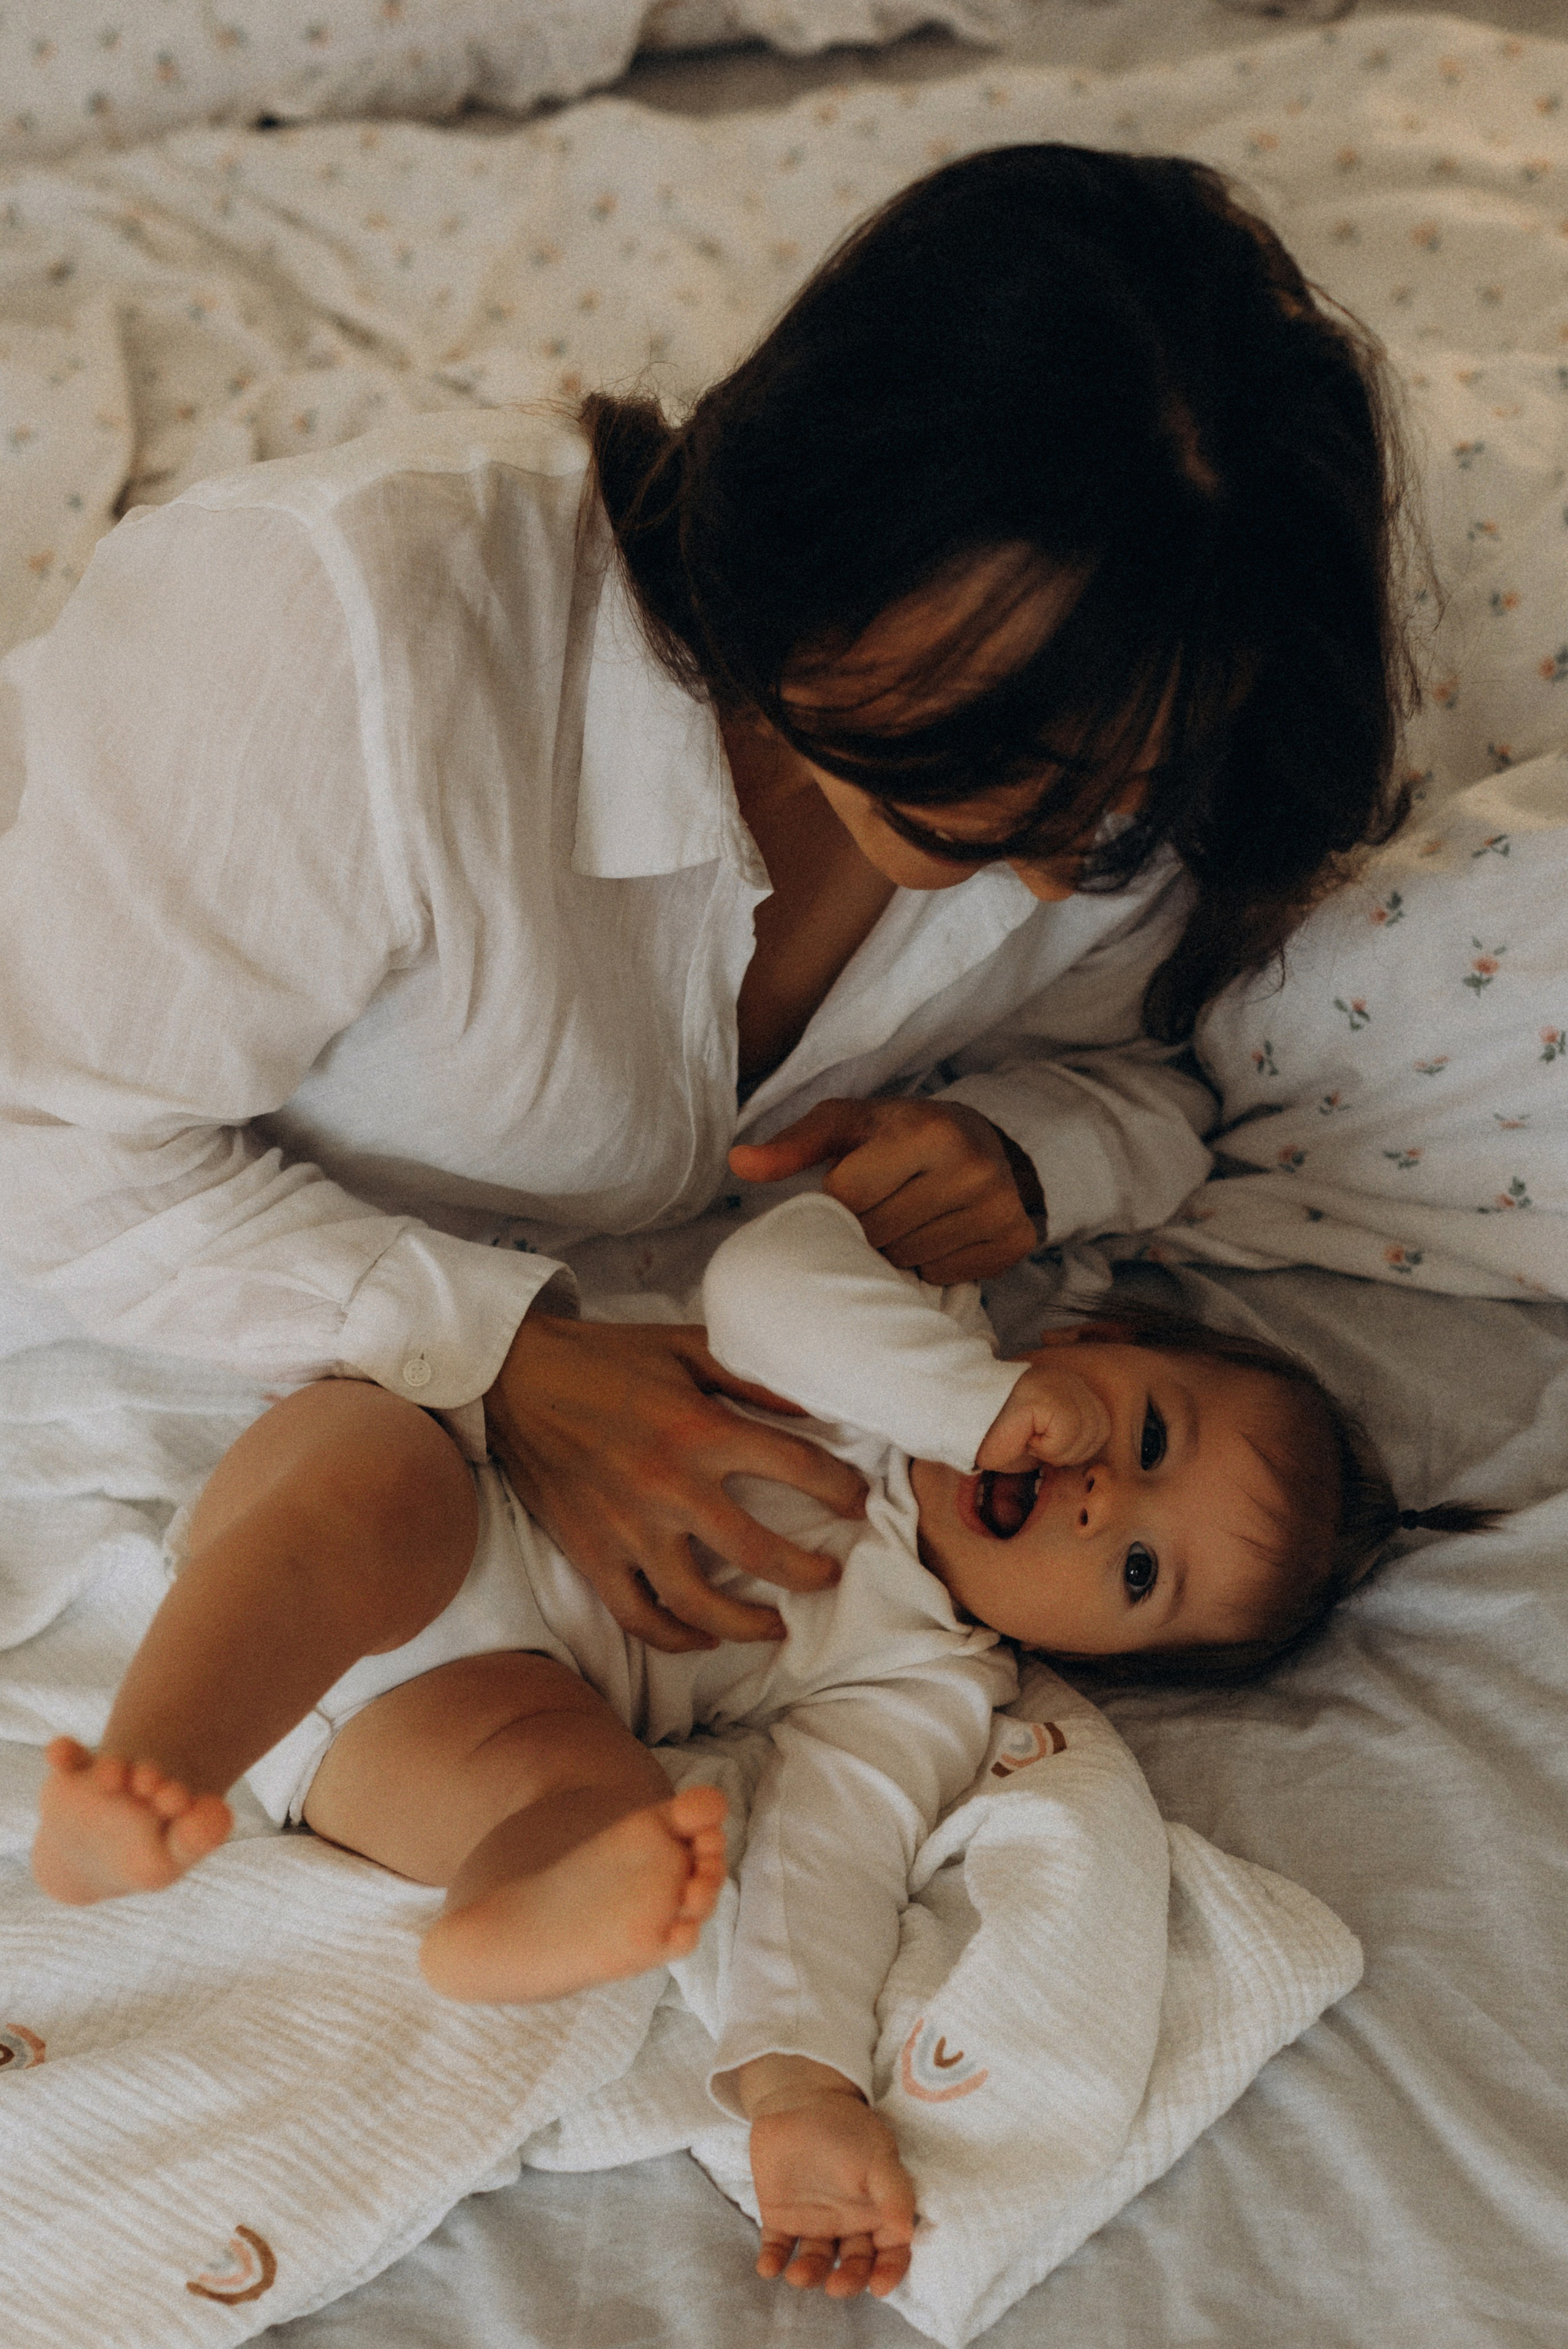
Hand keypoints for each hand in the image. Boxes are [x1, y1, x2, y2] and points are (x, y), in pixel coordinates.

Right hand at [484, 1316, 865, 1651]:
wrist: (514, 1376)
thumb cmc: (607, 1358)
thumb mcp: (686, 1346)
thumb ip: (751, 1375)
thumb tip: (814, 1407)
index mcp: (700, 1429)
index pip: (797, 1466)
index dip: (840, 1488)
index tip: (858, 1503)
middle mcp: (668, 1486)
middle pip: (759, 1553)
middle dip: (808, 1572)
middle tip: (829, 1576)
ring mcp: (626, 1528)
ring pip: (699, 1604)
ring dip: (748, 1625)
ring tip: (777, 1626)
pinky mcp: (590, 1553)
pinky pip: (638, 1616)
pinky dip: (675, 1638)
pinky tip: (704, 1637)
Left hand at [729, 1097, 1041, 1283]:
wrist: (986, 1140)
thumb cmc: (900, 1133)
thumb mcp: (848, 1123)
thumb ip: (794, 1144)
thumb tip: (738, 1163)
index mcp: (926, 1132)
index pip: (849, 1196)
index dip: (839, 1199)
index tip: (855, 1184)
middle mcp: (971, 1169)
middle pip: (879, 1234)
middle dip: (867, 1226)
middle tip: (884, 1202)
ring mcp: (998, 1208)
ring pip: (910, 1260)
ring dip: (896, 1248)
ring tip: (909, 1215)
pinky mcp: (1013, 1240)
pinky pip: (946, 1275)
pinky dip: (932, 1262)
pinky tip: (937, 1232)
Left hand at [738, 2060, 915, 2300]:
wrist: (797, 2098)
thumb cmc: (846, 2127)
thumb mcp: (877, 2154)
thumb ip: (893, 2191)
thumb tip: (906, 2231)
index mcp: (877, 2211)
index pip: (890, 2252)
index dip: (889, 2272)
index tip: (879, 2287)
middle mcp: (848, 2224)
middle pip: (854, 2265)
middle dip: (849, 2280)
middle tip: (837, 2286)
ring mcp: (813, 2223)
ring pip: (816, 2261)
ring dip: (809, 2275)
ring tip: (799, 2274)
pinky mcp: (780, 2218)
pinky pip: (777, 2248)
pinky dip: (772, 2261)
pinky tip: (768, 2267)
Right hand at [976, 1359, 1112, 1475]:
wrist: (958, 1421)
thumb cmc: (996, 1436)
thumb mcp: (1043, 1436)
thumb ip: (1069, 1435)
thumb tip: (1085, 1454)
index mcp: (1068, 1385)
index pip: (1102, 1425)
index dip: (1076, 1448)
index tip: (1042, 1444)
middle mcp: (1066, 1379)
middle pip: (1101, 1430)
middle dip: (1069, 1451)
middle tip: (1033, 1444)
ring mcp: (1057, 1383)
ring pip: (1086, 1433)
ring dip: (1055, 1450)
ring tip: (1026, 1439)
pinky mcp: (1045, 1396)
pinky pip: (1067, 1433)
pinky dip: (1046, 1448)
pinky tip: (1023, 1438)